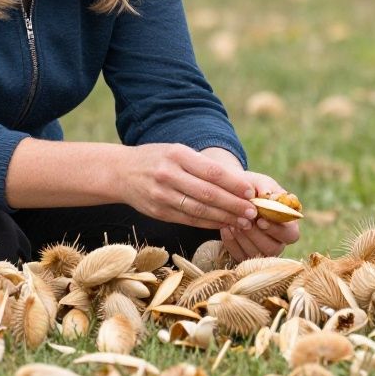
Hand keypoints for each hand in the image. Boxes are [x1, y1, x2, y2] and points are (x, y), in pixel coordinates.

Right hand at [118, 144, 257, 230]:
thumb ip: (202, 164)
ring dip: (224, 217)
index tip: (251, 191)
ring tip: (242, 221)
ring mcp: (162, 195)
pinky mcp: (158, 212)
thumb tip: (237, 181)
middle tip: (253, 211)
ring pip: (199, 210)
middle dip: (233, 204)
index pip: (212, 171)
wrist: (121, 172)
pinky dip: (208, 223)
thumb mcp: (177, 151)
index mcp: (177, 155)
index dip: (233, 184)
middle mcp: (168, 175)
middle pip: (208, 193)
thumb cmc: (158, 159)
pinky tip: (223, 224)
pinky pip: (188, 219)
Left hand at [219, 170, 300, 260]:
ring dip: (243, 239)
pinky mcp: (246, 256)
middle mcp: (278, 241)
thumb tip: (268, 196)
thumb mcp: (260, 182)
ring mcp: (262, 251)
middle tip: (244, 222)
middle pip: (274, 248)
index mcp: (288, 224)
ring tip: (233, 223)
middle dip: (257, 236)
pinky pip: (239, 256)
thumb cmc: (252, 188)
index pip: (291, 234)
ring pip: (256, 254)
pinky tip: (226, 228)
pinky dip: (231, 243)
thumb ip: (266, 187)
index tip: (260, 220)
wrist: (232, 193)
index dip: (276, 229)